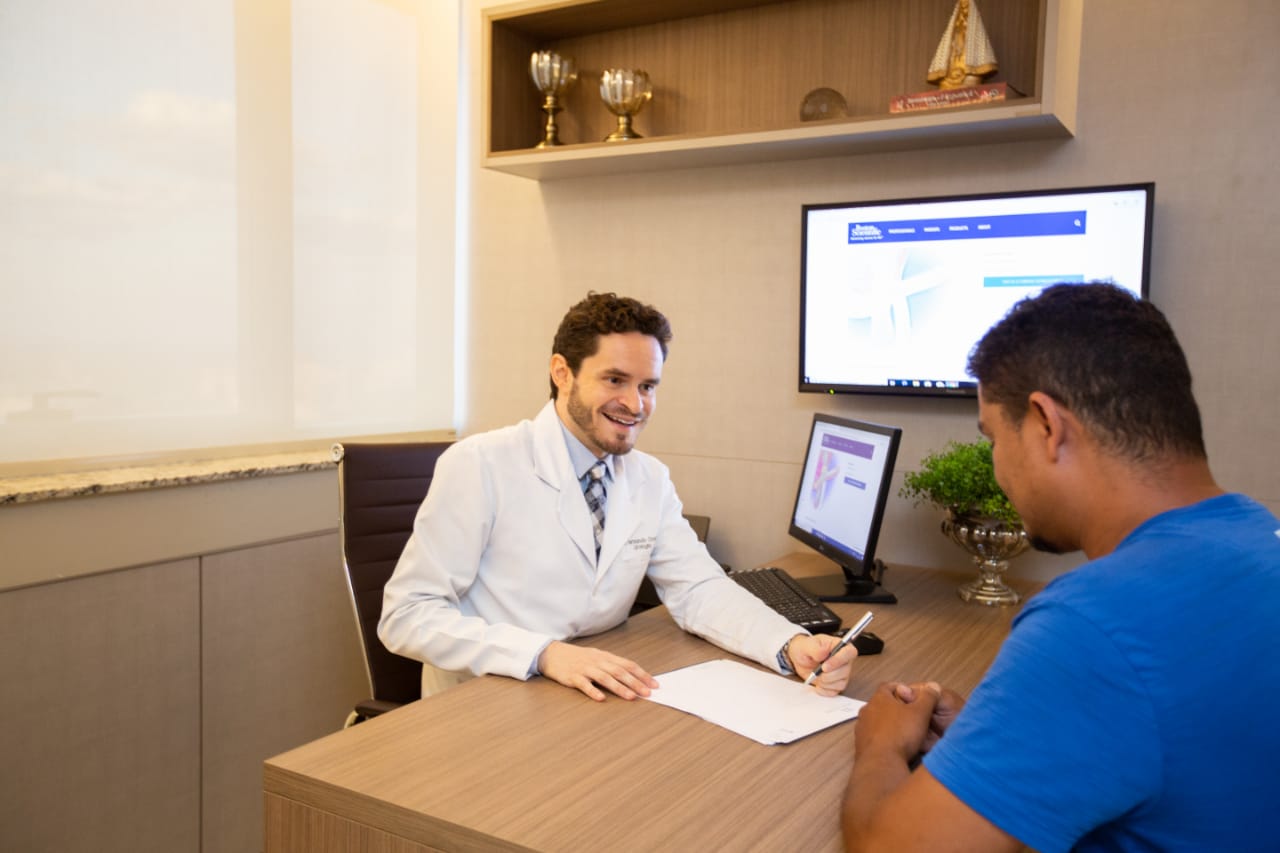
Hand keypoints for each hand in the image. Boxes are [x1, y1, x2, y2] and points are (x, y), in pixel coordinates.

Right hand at [537, 640, 658, 701]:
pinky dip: (593, 691)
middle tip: (647, 693)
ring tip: (630, 697)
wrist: (552, 653)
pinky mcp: (573, 677)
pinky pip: (584, 684)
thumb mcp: (596, 657)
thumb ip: (612, 665)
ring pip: (605, 678)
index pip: (627, 664)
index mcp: (605, 657)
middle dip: (635, 683)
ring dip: (619, 688)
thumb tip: (632, 676)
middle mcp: (597, 661)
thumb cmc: (577, 657)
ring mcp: (585, 669)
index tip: (654, 684)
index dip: (642, 674)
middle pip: (619, 671)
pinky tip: (601, 698)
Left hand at [786, 633, 858, 695]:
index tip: (824, 667)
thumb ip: (816, 648)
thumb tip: (824, 653)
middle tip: (816, 671)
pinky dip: (824, 689)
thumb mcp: (807, 645)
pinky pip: (835, 691)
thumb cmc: (806, 649)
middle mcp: (845, 660)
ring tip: (816, 675)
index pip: (849, 652)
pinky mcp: (838, 684)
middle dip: (828, 674)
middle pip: (845, 671)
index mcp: (840, 646)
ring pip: (841, 683)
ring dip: (825, 682)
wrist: (800, 660)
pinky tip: (817, 683)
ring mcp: (843, 673)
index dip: (838, 661)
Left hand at [855, 681, 963, 762]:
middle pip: (881, 703)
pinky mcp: (860, 743)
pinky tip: (893, 745)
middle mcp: (866, 710)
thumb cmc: (901, 734)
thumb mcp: (921, 713)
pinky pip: (872, 736)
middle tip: (909, 714)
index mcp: (879, 698)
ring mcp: (861, 727)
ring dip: (887, 723)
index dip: (900, 689)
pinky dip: (882, 737)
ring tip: (902, 731)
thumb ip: (928, 697)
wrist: (881, 762)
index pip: (888, 686)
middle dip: (894, 707)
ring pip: (875, 720)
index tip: (910, 695)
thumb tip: (933, 686)